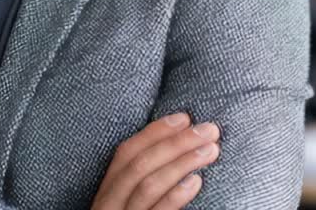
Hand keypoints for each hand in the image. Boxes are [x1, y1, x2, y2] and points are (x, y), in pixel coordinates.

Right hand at [91, 113, 220, 209]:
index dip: (154, 132)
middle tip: (210, 129)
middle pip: (138, 165)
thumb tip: (180, 159)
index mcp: (105, 197)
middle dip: (175, 142)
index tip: (184, 116)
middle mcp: (106, 209)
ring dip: (180, 162)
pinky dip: (174, 196)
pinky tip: (195, 183)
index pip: (125, 154)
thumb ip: (142, 190)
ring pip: (146, 186)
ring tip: (210, 151)